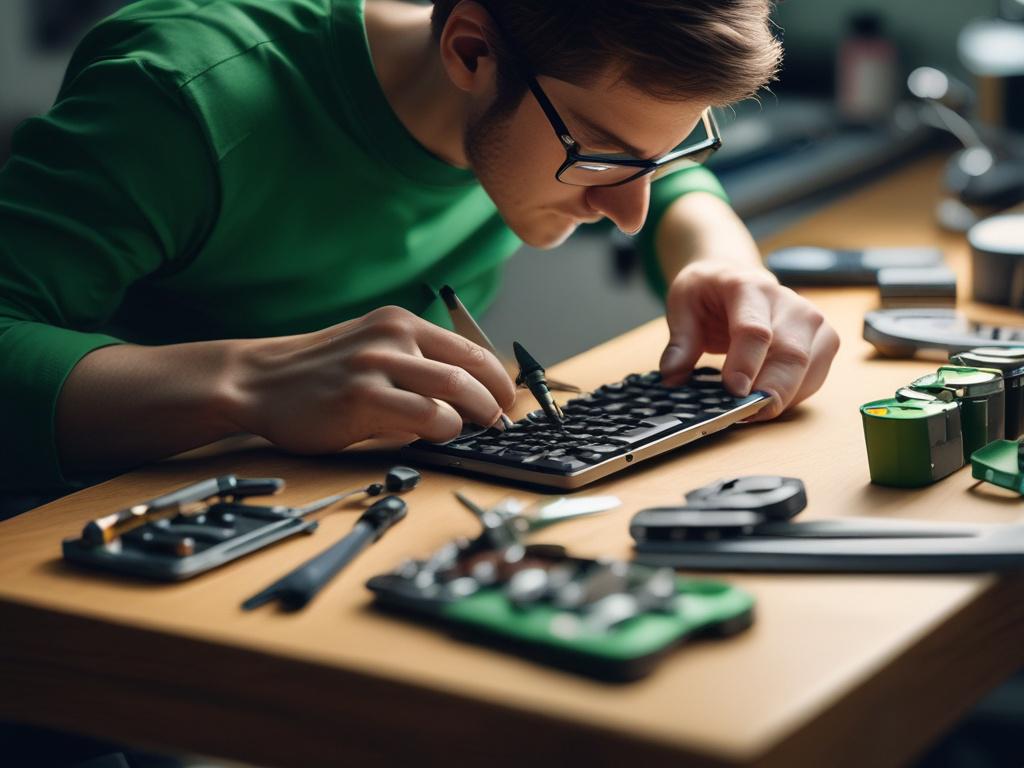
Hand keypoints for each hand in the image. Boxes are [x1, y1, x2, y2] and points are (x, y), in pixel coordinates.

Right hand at [226, 306, 515, 451]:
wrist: (257, 381)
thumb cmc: (319, 374)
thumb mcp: (371, 350)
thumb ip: (414, 364)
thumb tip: (469, 395)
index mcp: (399, 322)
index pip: (470, 347)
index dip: (499, 378)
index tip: (507, 399)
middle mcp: (392, 336)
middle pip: (471, 367)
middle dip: (496, 399)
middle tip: (501, 421)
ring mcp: (377, 364)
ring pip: (454, 388)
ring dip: (477, 413)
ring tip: (478, 429)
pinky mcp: (361, 396)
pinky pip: (425, 415)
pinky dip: (444, 428)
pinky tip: (440, 434)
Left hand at [659, 262, 839, 419]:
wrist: (737, 276)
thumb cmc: (710, 291)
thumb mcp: (682, 304)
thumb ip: (680, 341)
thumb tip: (673, 377)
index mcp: (748, 287)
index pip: (755, 330)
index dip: (746, 364)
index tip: (733, 392)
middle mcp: (787, 301)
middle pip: (790, 354)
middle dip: (770, 391)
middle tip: (745, 415)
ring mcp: (811, 321)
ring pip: (808, 370)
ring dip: (782, 398)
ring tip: (751, 412)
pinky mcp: (824, 340)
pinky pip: (814, 379)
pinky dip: (792, 397)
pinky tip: (768, 402)